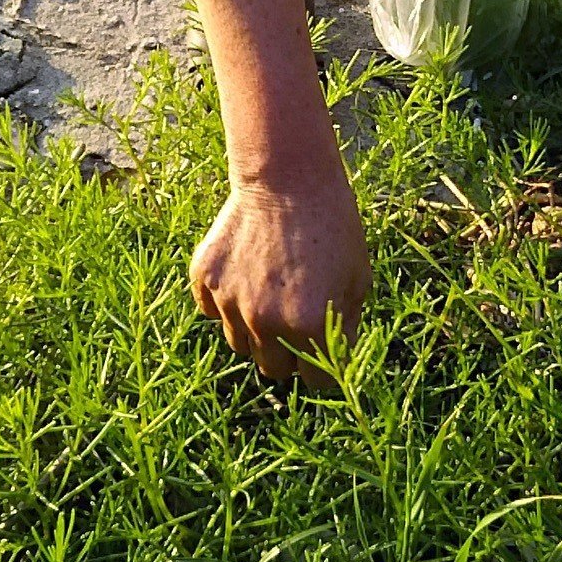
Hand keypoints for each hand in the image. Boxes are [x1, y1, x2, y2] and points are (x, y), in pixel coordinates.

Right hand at [189, 167, 372, 387]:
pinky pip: (213, 313)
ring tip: (270, 290)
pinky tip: (245, 272)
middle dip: (288, 352)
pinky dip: (227, 302)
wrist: (288, 180)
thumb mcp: (357, 280)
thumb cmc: (333, 228)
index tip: (322, 347)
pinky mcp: (205, 282)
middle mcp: (266, 323)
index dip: (323, 365)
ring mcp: (231, 303)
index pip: (316, 381)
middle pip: (274, 370)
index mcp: (310, 327)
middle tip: (295, 317)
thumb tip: (333, 359)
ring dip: (255, 330)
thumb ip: (344, 328)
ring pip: (241, 345)